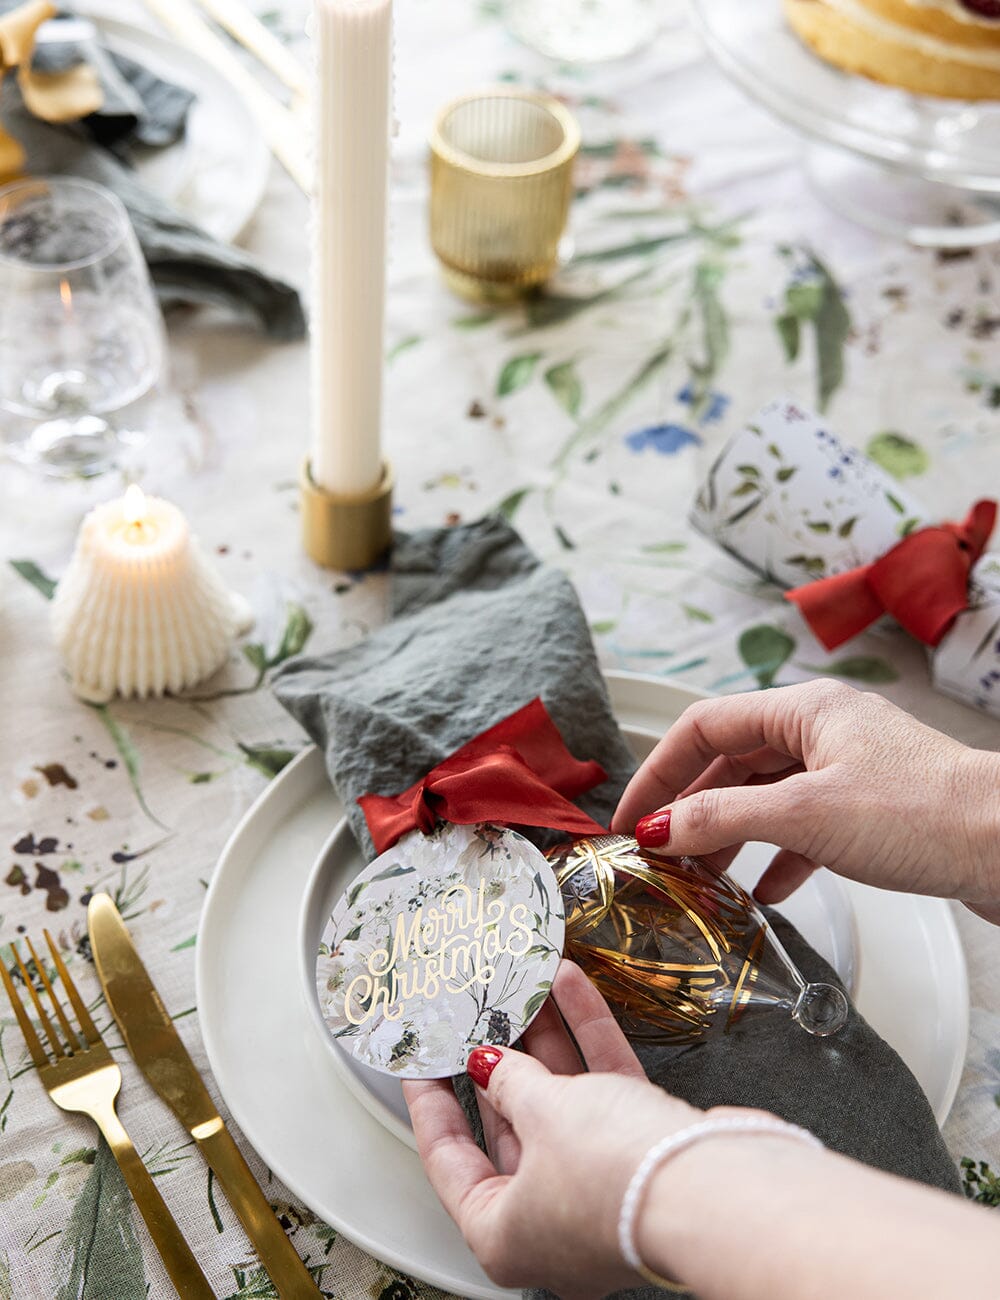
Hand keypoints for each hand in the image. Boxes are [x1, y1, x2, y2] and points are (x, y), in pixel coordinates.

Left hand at [403, 960, 699, 1298]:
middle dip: (499, 1061)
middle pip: (511, 1128)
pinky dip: (588, 1040)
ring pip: (562, 1103)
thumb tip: (490, 1065)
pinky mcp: (643, 1156)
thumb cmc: (616, 1178)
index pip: (449, 1162)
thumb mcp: (542, 1113)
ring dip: (545, 1039)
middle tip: (479, 1013)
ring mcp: (600, 1188)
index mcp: (503, 1234)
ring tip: (524, 984)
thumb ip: (510, 1081)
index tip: (421, 1061)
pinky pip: (605, 1091)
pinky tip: (572, 988)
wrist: (715, 1189)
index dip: (432, 1104)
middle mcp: (551, 1220)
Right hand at [612, 679, 999, 921]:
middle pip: (732, 762)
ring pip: (767, 797)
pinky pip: (804, 828)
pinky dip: (777, 857)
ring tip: (702, 877)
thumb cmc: (924, 813)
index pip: (704, 726)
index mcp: (804, 710)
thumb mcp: (805, 814)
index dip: (659, 769)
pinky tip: (764, 890)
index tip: (630, 815)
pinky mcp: (872, 812)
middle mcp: (823, 732)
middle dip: (691, 808)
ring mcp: (849, 771)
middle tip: (658, 852)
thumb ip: (722, 818)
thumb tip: (659, 827)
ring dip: (730, 835)